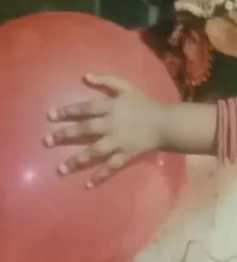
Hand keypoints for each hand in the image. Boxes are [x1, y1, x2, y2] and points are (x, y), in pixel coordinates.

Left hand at [44, 74, 163, 186]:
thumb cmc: (144, 103)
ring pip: (95, 151)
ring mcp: (118, 141)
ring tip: (60, 168)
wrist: (165, 123)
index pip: (85, 108)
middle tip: (47, 141)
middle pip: (85, 129)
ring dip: (77, 160)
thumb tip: (85, 77)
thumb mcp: (126, 86)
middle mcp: (111, 125)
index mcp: (111, 107)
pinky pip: (112, 166)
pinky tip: (88, 184)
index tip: (50, 116)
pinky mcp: (126, 155)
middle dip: (65, 135)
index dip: (67, 111)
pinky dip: (101, 175)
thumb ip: (106, 80)